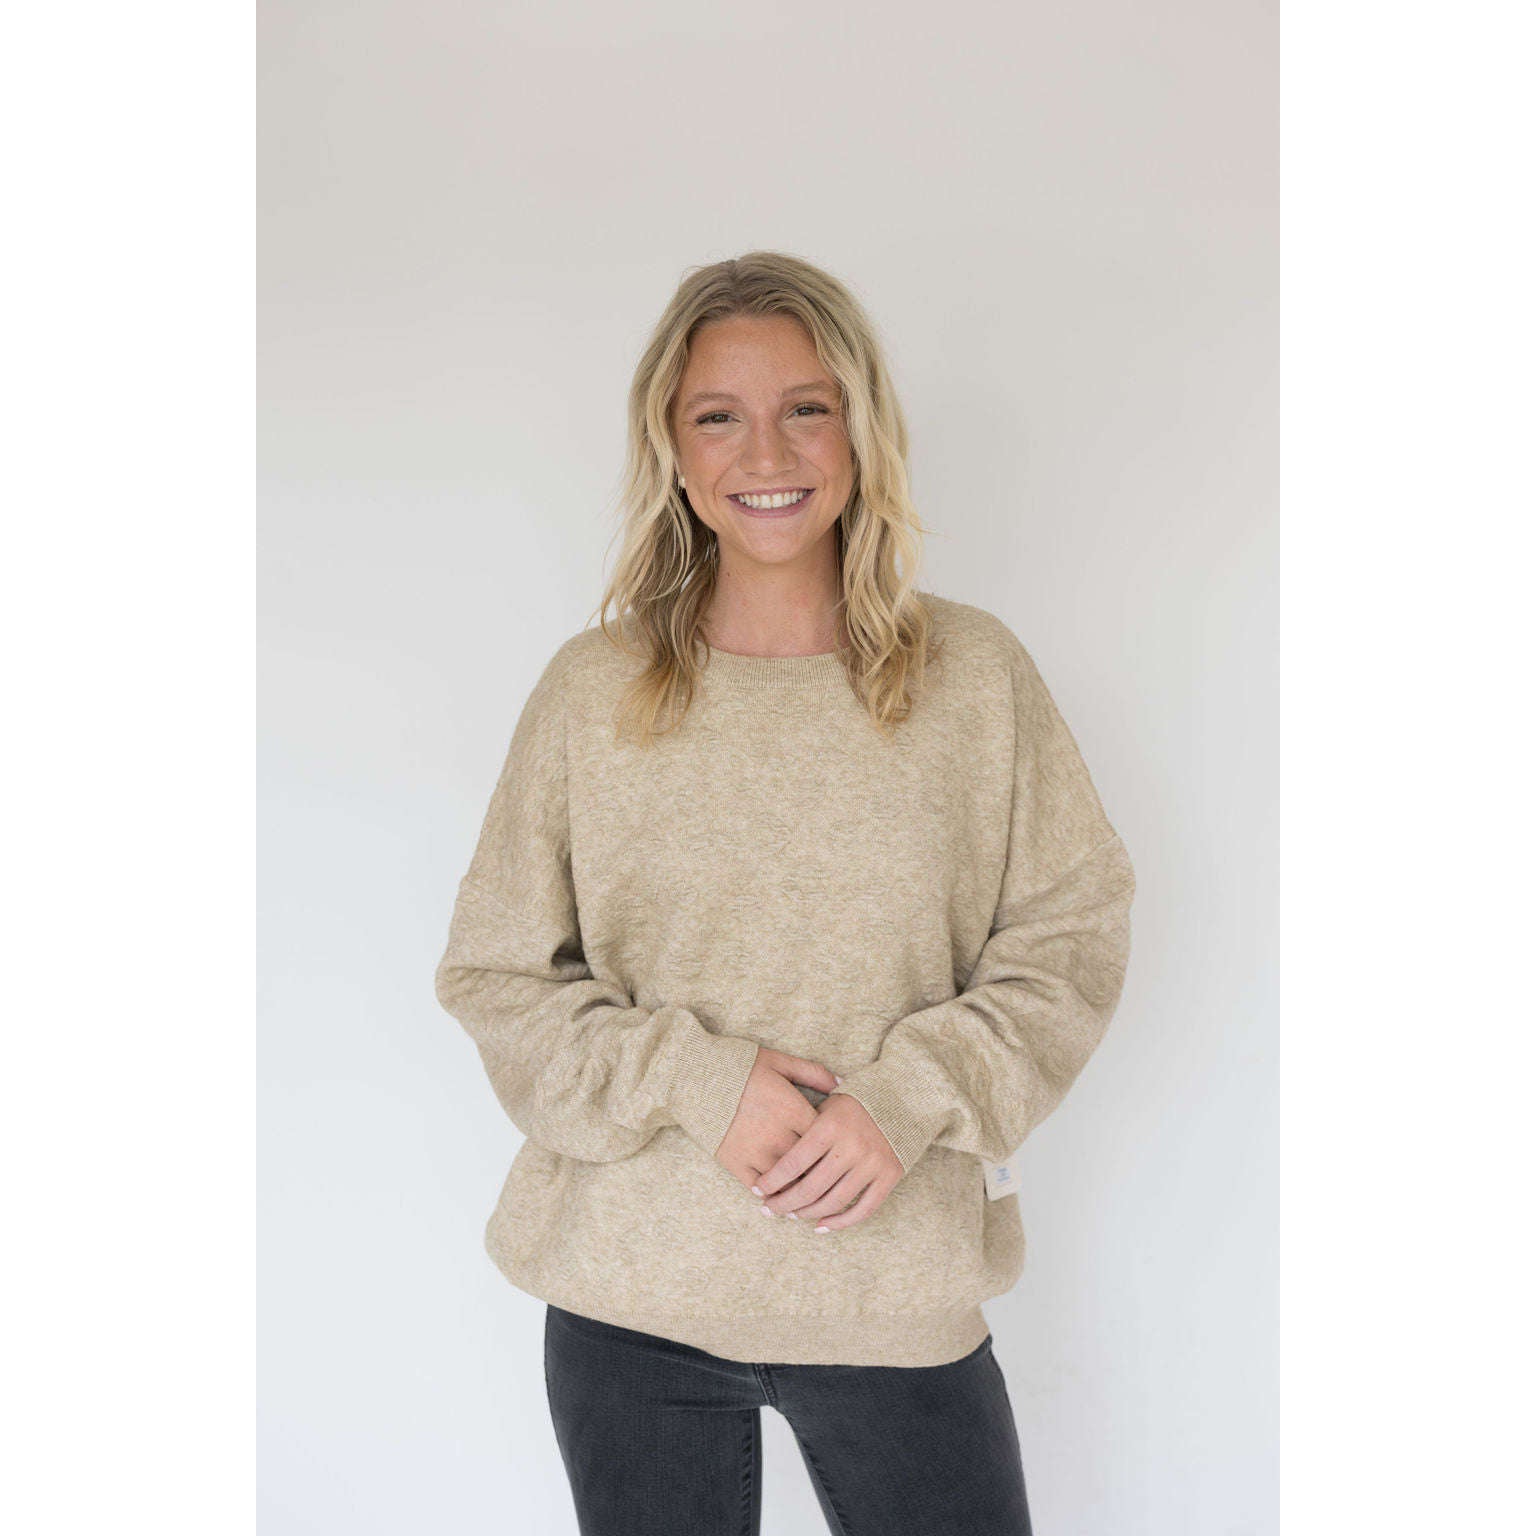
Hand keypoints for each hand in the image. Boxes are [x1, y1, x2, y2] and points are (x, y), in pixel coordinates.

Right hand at [715, 1047, 840, 1186]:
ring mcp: (756, 1151)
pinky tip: (776, 1198)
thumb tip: (842, 1084)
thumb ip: (813, 1073)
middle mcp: (778, 1135)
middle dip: (821, 1173)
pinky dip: (770, 1195)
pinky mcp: (735, 1162)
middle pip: (811, 1165)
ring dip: (798, 1190)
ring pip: (787, 1182)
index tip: (838, 1152)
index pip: (826, 1139)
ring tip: (805, 1198)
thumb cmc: (741, 1066)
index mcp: (793, 1110)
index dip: (835, 1147)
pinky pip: (759, 1188)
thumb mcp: (779, 1062)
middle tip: (829, 1181)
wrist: (695, 1076)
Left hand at [753, 1091, 902, 1231]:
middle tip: (770, 1210)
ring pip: (834, 1202)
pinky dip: (840, 1223)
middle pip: (811, 1188)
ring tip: (792, 1215)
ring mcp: (873, 1163)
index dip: (772, 1180)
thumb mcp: (826, 1105)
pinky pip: (863, 1210)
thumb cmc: (853, 1103)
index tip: (758, 1190)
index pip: (793, 1162)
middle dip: (784, 1203)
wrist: (900, 1100)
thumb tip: (773, 1161)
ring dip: (808, 1214)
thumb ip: (804, 1129)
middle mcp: (852, 1146)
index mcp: (831, 1126)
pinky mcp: (890, 1176)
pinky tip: (821, 1226)